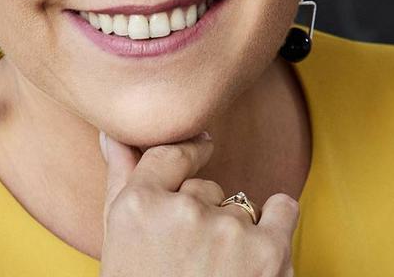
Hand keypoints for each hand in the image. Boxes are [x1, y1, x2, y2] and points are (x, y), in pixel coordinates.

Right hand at [97, 129, 298, 276]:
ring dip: (235, 233)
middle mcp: (180, 210)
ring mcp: (225, 229)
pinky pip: (282, 207)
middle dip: (203, 217)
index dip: (189, 152)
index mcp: (137, 205)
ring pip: (239, 205)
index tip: (201, 147)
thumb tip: (111, 131)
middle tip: (191, 264)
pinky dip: (278, 222)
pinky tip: (259, 252)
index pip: (170, 152)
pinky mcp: (266, 250)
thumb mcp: (120, 240)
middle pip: (206, 187)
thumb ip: (120, 177)